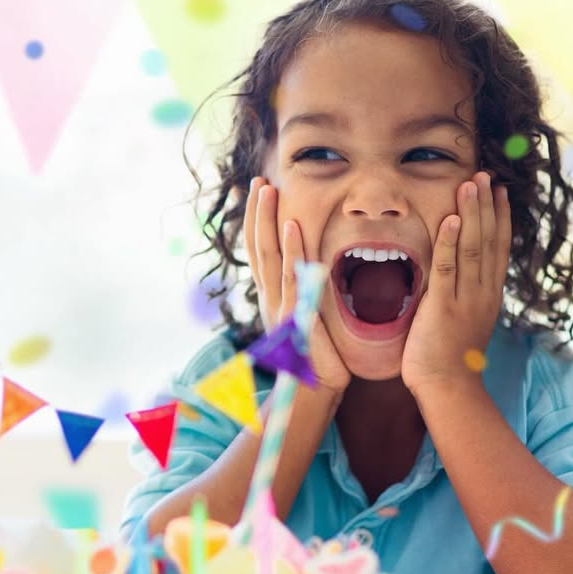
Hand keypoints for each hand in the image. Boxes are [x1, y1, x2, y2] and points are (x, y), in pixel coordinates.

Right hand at [244, 177, 350, 398]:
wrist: (313, 392)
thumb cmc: (317, 359)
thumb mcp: (308, 321)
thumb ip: (308, 296)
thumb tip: (315, 272)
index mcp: (274, 297)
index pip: (261, 252)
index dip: (256, 223)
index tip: (256, 194)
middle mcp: (271, 298)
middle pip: (258, 247)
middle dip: (256, 213)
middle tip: (257, 181)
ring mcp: (280, 306)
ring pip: (269, 255)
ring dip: (267, 220)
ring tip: (267, 190)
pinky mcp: (295, 316)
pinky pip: (292, 276)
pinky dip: (292, 250)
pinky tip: (291, 225)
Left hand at [401, 171, 511, 396]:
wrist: (448, 389)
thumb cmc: (450, 361)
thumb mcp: (464, 322)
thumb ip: (462, 298)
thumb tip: (457, 280)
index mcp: (488, 296)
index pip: (498, 249)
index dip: (499, 218)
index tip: (499, 192)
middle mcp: (482, 293)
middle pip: (489, 241)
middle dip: (487, 206)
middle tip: (485, 175)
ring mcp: (465, 299)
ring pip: (472, 248)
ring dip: (472, 214)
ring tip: (471, 184)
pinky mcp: (442, 307)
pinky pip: (448, 268)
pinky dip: (450, 242)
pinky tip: (452, 219)